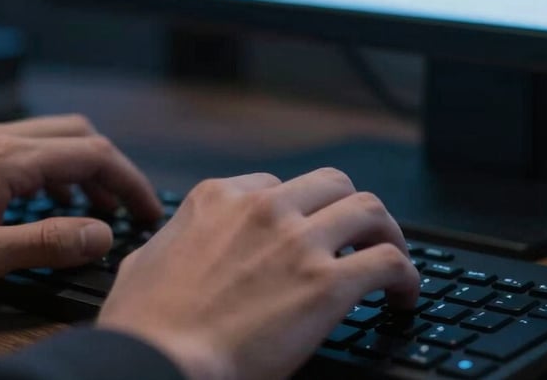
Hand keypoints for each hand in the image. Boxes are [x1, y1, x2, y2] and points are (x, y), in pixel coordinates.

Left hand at [0, 115, 161, 284]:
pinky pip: (28, 147)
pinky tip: (51, 199)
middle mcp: (0, 136)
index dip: (130, 183)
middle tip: (128, 208)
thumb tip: (104, 237)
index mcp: (8, 157)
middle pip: (81, 134)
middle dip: (112, 169)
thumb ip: (44, 244)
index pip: (94, 155)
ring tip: (98, 206)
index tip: (151, 214)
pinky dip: (54, 168)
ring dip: (84, 166)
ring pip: (54, 136)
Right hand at [98, 168, 419, 379]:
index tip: (307, 233)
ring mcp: (298, 241)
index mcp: (220, 198)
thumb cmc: (141, 329)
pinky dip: (405, 274)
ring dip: (386, 232)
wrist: (156, 364)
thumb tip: (176, 246)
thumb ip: (173, 243)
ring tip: (392, 255)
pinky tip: (404, 293)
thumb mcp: (144, 263)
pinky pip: (388, 261)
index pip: (279, 186)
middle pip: (332, 184)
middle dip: (348, 208)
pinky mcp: (326, 283)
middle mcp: (264, 208)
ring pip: (368, 209)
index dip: (298, 211)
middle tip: (358, 236)